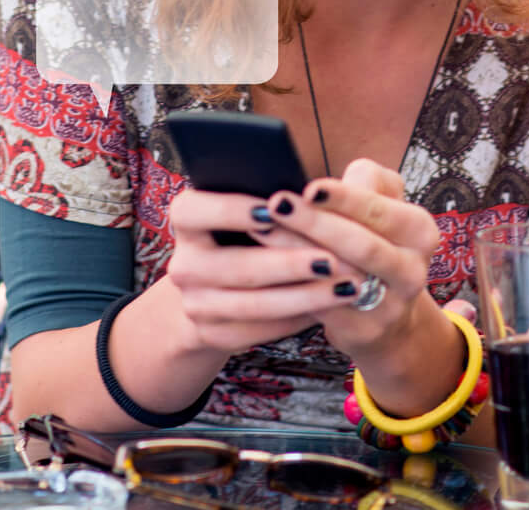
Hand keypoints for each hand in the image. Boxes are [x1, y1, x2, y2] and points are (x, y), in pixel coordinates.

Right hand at [161, 187, 365, 353]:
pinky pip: (258, 331)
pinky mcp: (211, 334)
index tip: (274, 206)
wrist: (218, 286)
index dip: (231, 209)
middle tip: (332, 260)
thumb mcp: (251, 209)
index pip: (195, 211)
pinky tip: (327, 308)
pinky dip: (296, 319)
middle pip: (234, 266)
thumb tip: (314, 194)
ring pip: (251, 305)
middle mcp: (183, 263)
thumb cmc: (250, 231)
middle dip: (288, 264)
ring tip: (345, 287)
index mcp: (186, 219)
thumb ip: (273, 202)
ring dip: (303, 297)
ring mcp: (194, 303)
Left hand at [264, 158, 442, 357]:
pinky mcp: (365, 331)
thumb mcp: (382, 206)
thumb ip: (364, 183)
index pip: (379, 209)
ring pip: (340, 276)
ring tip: (261, 228)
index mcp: (420, 230)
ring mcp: (391, 306)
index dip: (343, 198)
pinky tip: (267, 266)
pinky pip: (325, 306)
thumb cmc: (374, 241)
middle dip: (315, 223)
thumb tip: (321, 185)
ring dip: (297, 251)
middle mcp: (412, 269)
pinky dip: (295, 284)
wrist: (390, 314)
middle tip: (276, 204)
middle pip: (361, 244)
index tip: (309, 188)